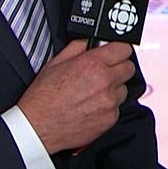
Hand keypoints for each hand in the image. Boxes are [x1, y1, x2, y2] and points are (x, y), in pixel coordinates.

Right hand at [17, 39, 135, 153]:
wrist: (38, 127)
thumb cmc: (43, 98)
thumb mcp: (56, 63)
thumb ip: (78, 47)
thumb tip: (90, 42)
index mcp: (92, 64)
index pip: (124, 49)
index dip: (119, 50)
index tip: (116, 53)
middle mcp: (104, 82)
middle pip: (129, 68)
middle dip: (118, 68)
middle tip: (105, 72)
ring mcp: (109, 102)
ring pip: (124, 89)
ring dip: (113, 89)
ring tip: (94, 93)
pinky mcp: (110, 119)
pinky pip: (117, 107)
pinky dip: (108, 107)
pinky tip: (92, 107)